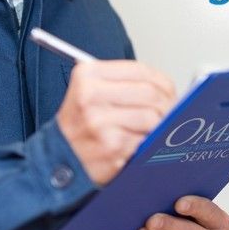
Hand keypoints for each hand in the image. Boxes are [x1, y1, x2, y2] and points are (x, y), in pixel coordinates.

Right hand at [55, 60, 175, 184]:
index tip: (168, 91)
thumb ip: (122, 83)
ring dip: (160, 126)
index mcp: (87, 75)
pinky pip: (145, 140)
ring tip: (155, 130)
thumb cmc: (79, 126)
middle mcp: (91, 96)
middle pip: (150, 93)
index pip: (140, 70)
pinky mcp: (111, 146)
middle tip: (171, 113)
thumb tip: (166, 88)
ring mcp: (100, 122)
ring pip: (152, 118)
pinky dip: (149, 144)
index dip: (162, 82)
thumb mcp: (89, 92)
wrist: (56, 159)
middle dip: (167, 105)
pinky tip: (140, 144)